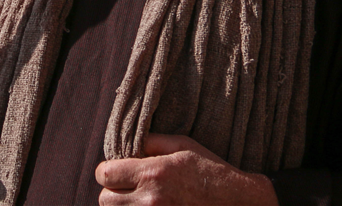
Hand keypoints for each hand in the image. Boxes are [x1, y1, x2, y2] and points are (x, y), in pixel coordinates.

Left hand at [96, 133, 278, 204]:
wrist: (236, 201)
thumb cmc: (208, 168)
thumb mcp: (181, 144)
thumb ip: (151, 142)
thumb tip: (128, 144)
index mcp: (153, 173)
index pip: (106, 174)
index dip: (106, 170)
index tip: (114, 169)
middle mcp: (150, 199)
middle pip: (105, 200)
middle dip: (111, 190)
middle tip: (123, 185)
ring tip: (135, 198)